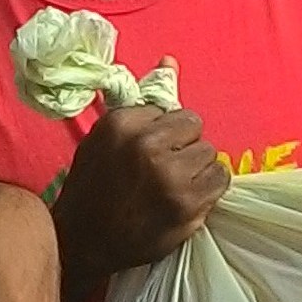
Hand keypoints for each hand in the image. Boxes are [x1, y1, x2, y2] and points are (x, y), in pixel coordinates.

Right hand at [51, 82, 228, 301]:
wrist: (81, 242)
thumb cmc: (91, 188)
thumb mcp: (102, 138)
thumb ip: (140, 104)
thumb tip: (171, 60)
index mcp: (122, 124)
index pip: (172, 110)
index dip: (164, 132)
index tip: (148, 152)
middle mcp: (147, 147)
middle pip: (195, 128)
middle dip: (183, 147)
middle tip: (162, 170)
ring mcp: (169, 178)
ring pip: (211, 154)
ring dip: (197, 169)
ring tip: (173, 186)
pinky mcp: (187, 207)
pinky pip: (220, 180)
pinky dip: (208, 190)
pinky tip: (185, 198)